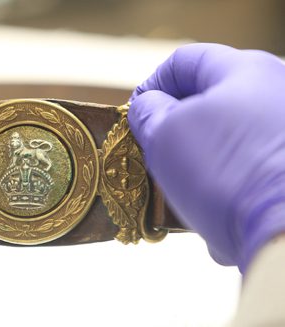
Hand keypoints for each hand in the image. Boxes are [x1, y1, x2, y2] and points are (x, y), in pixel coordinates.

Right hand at [128, 43, 284, 272]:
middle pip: (208, 102)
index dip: (151, 85)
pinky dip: (225, 188)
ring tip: (182, 192)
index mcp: (245, 71)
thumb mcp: (166, 134)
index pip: (183, 61)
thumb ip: (148, 113)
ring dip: (197, 164)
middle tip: (154, 153)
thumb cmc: (226, 172)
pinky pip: (246, 171)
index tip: (136, 114)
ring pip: (225, 141)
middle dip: (174, 129)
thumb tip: (148, 107)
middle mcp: (276, 94)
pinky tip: (213, 214)